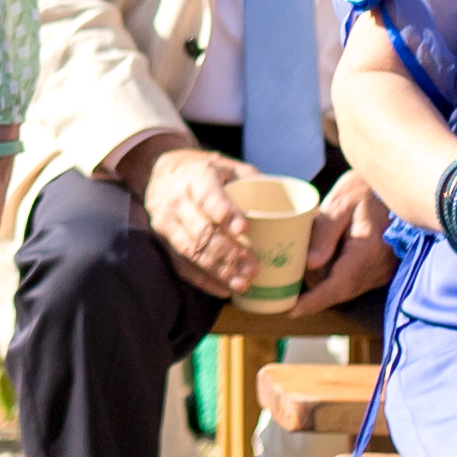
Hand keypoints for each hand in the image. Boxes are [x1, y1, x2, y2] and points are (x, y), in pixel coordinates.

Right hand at [132, 140, 258, 299]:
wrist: (162, 172)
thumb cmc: (207, 171)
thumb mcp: (229, 166)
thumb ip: (256, 183)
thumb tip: (295, 210)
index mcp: (196, 176)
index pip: (208, 196)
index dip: (225, 212)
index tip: (245, 228)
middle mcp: (176, 199)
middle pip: (202, 230)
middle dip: (229, 252)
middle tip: (254, 269)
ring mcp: (166, 221)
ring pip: (191, 250)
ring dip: (218, 270)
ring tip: (242, 284)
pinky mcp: (163, 240)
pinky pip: (182, 264)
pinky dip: (203, 280)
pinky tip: (223, 289)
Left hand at [287, 188, 389, 312]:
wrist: (395, 186)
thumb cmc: (364, 190)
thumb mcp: (340, 203)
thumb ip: (324, 233)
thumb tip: (310, 265)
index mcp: (368, 250)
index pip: (339, 285)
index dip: (315, 301)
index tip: (292, 310)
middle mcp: (379, 266)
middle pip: (340, 290)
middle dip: (314, 286)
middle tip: (292, 269)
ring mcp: (382, 270)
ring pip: (346, 287)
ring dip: (325, 278)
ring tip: (311, 252)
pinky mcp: (381, 269)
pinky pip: (354, 280)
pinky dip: (336, 273)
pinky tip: (328, 253)